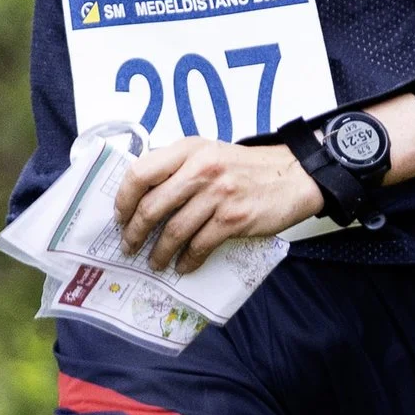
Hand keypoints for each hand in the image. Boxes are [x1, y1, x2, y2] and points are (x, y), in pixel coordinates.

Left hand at [114, 138, 320, 271]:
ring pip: (173, 230)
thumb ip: (178, 167)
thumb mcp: (209, 153)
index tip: (120, 216)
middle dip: (134, 232)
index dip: (124, 199)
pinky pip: (199, 245)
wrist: (293, 176)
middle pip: (152, 206)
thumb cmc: (247, 168)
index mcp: (189, 149)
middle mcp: (201, 168)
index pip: (140, 172)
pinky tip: (183, 265)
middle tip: (129, 245)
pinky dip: (187, 260)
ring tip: (154, 261)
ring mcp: (218, 193)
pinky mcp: (234, 218)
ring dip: (158, 252)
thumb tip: (141, 195)